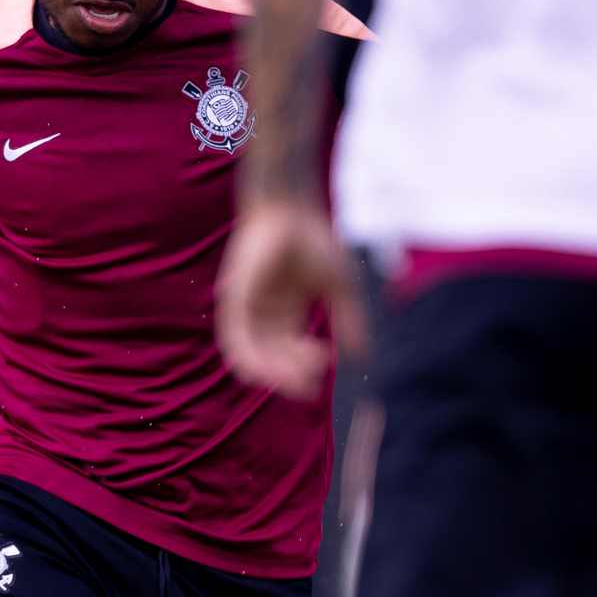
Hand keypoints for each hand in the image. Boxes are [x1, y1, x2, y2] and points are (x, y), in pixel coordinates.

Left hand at [215, 197, 358, 396]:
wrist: (290, 210)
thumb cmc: (315, 239)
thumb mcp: (341, 287)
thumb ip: (351, 321)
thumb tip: (364, 359)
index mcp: (287, 310)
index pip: (292, 351)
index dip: (307, 367)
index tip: (326, 366)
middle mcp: (265, 313)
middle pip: (274, 358)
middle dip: (292, 376)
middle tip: (310, 387)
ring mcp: (247, 307)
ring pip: (254, 354)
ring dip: (273, 374)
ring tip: (294, 383)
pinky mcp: (233, 300)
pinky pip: (234, 340)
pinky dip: (248, 360)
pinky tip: (264, 374)